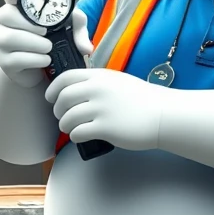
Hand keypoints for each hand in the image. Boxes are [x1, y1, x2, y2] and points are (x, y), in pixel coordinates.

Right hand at [0, 0, 92, 88]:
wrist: (42, 70)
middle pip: (6, 14)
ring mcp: (1, 42)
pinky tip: (46, 60)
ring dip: (34, 43)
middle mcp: (5, 22)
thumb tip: (86, 47)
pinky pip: (17, 58)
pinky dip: (36, 59)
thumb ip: (78, 27)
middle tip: (45, 32)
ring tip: (48, 47)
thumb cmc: (52, 40)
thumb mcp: (69, 29)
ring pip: (9, 38)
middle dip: (29, 24)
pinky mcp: (5, 62)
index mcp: (19, 7)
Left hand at [47, 68, 165, 150]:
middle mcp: (97, 90)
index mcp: (99, 77)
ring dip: (65, 125)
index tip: (51, 98)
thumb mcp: (118, 82)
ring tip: (71, 128)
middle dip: (58, 110)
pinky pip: (78, 133)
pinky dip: (75, 136)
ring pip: (68, 118)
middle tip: (62, 117)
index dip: (53, 89)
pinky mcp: (105, 128)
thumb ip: (97, 83)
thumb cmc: (143, 100)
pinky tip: (81, 136)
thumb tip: (77, 91)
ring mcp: (101, 109)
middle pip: (63, 99)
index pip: (65, 78)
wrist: (162, 115)